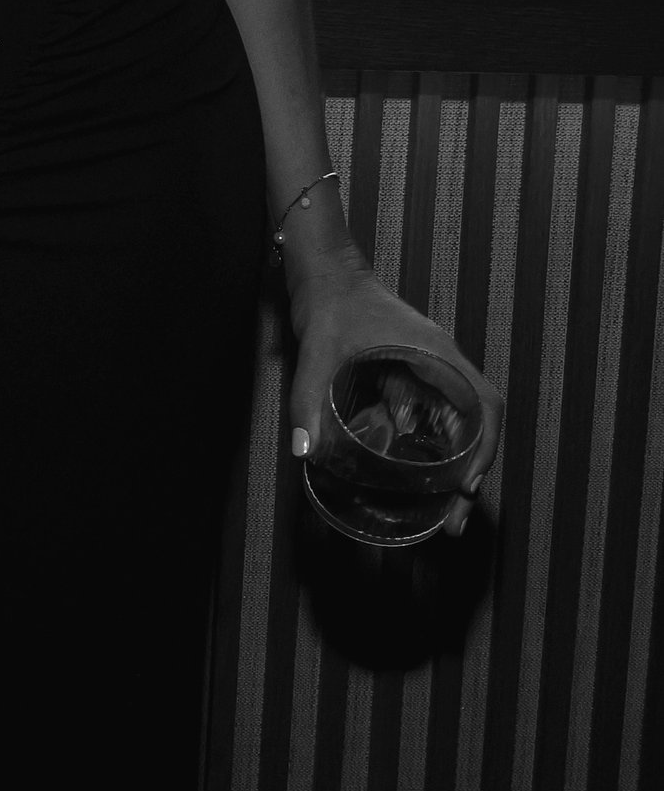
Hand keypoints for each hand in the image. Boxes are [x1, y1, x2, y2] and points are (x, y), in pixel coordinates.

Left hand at [285, 246, 503, 535]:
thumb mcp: (318, 351)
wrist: (324, 270)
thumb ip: (307, 398)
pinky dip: (438, 446)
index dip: (485, 449)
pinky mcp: (413, 373)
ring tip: (443, 509)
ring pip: (462, 422)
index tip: (470, 487)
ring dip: (459, 464)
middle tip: (453, 520)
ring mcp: (431, 367)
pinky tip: (418, 474)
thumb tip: (305, 451)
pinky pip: (438, 415)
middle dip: (474, 473)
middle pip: (479, 423)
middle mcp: (442, 362)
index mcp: (437, 354)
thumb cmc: (330, 304)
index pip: (485, 404)